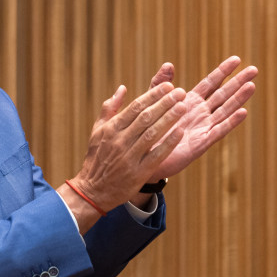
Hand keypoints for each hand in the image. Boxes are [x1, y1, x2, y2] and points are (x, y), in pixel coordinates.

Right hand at [68, 82, 187, 213]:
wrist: (92, 190)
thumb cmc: (97, 157)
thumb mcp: (97, 131)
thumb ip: (109, 108)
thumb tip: (122, 88)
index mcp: (111, 129)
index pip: (136, 107)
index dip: (153, 95)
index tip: (168, 86)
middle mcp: (120, 140)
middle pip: (146, 117)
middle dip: (165, 103)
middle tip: (181, 92)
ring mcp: (129, 157)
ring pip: (152, 134)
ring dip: (169, 119)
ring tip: (183, 107)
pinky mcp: (138, 173)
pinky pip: (156, 155)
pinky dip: (168, 143)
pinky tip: (180, 132)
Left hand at [148, 56, 257, 179]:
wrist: (143, 156)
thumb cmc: (148, 129)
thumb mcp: (152, 102)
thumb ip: (160, 84)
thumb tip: (168, 64)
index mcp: (190, 102)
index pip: (210, 83)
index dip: (223, 71)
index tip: (237, 59)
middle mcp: (200, 114)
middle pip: (223, 94)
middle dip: (238, 82)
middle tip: (254, 69)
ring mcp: (202, 128)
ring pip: (225, 111)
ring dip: (238, 99)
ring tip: (251, 85)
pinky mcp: (201, 144)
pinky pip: (218, 131)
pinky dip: (231, 122)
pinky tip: (243, 112)